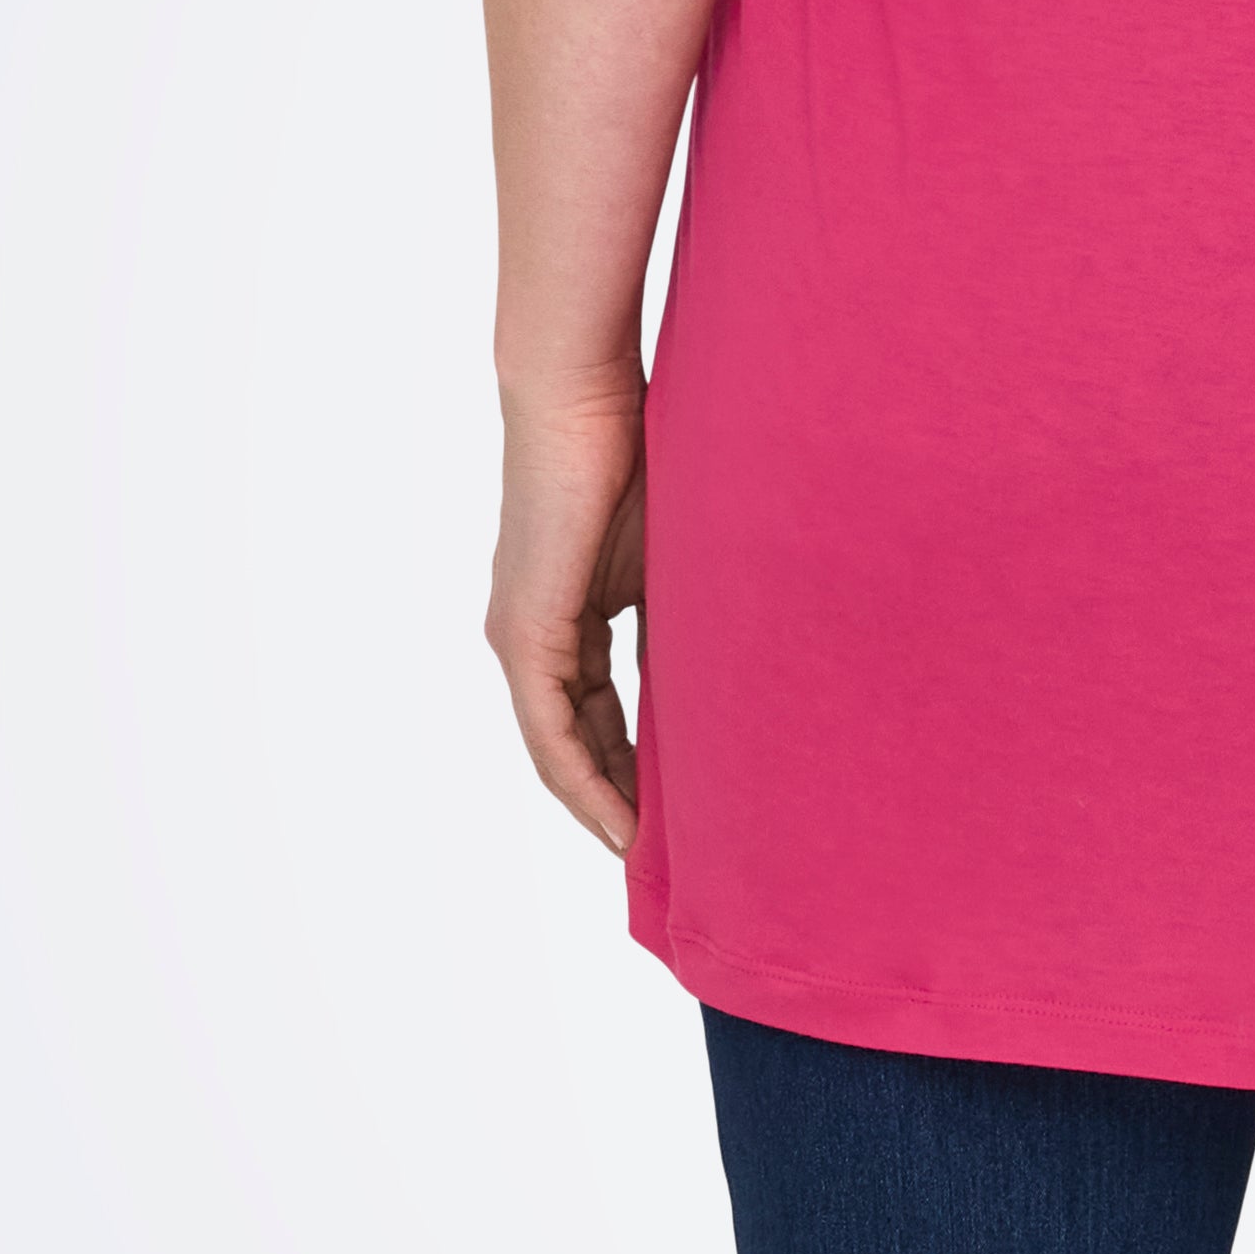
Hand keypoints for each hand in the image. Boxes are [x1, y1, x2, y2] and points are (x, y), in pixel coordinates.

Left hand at [488, 375, 648, 856]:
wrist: (582, 397)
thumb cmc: (638, 452)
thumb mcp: (677, 556)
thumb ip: (684, 616)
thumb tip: (733, 672)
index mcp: (569, 616)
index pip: (600, 714)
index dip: (636, 768)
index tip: (681, 815)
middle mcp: (532, 636)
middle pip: (578, 742)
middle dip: (622, 799)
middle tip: (675, 853)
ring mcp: (521, 637)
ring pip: (560, 748)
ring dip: (603, 804)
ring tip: (650, 855)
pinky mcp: (524, 634)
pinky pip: (551, 730)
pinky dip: (584, 779)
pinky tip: (619, 820)